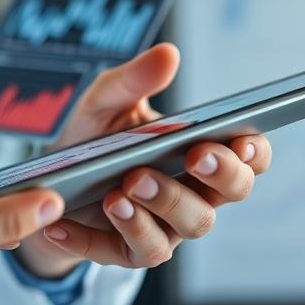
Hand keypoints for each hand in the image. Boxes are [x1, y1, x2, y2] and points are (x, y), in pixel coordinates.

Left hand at [14, 44, 271, 277]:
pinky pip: (129, 251)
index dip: (253, 151)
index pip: (248, 156)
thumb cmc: (93, 136)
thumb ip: (134, 79)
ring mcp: (167, 225)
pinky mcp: (130, 250)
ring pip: (189, 225)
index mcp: (199, 151)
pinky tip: (66, 221)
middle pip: (231, 191)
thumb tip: (168, 54)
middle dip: (218, 174)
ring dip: (162, 204)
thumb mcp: (103, 100)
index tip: (241, 139)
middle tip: (191, 156)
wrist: (51, 179)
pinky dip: (94, 237)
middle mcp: (193, 191)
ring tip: (124, 189)